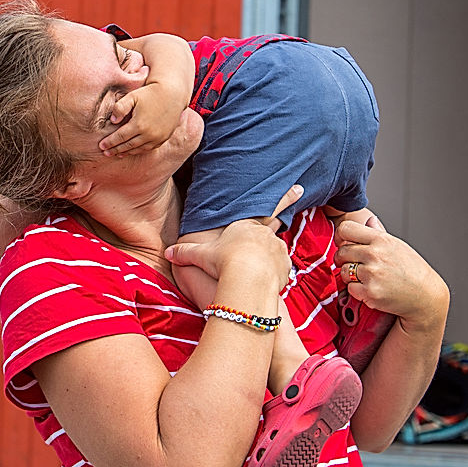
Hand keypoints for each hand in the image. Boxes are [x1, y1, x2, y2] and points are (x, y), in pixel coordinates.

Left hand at [99, 84, 183, 155]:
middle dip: (115, 150)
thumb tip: (112, 121)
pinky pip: (149, 148)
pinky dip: (139, 151)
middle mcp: (148, 134)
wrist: (172, 94)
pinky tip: (132, 150)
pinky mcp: (164, 138)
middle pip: (128, 145)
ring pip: (138, 149)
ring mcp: (157, 138)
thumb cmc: (150, 93)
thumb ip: (120, 108)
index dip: (110, 142)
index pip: (120, 137)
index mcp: (138, 124)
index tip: (101, 146)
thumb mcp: (132, 96)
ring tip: (117, 154)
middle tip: (106, 153)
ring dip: (126, 152)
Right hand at [165, 185, 302, 282]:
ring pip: (277, 247)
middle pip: (278, 218)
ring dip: (274, 252)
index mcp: (245, 225)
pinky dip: (277, 273)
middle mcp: (264, 234)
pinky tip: (271, 279)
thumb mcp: (200, 256)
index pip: (265, 206)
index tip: (296, 187)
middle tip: (300, 189)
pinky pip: (281, 268)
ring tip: (268, 262)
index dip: (281, 196)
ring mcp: (276, 249)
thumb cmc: (222, 261)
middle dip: (288, 201)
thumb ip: (184, 253)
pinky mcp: (283, 266)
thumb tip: (167, 253)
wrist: (245, 278)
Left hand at [334, 217, 448, 331]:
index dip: (341, 237)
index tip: (344, 244)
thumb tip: (369, 219)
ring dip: (349, 276)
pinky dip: (357, 291)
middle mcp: (375, 254)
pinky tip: (371, 288)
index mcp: (381, 239)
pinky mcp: (370, 292)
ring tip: (366, 277)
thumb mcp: (398, 245)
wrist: (425, 295)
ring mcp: (372, 274)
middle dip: (344, 259)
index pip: (346, 229)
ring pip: (343, 271)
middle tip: (354, 264)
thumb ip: (379, 232)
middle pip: (341, 251)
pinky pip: (350, 288)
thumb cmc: (412, 270)